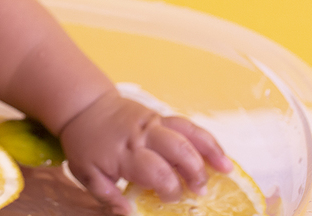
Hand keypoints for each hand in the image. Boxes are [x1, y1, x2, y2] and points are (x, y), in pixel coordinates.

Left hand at [60, 92, 231, 214]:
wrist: (84, 106)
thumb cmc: (86, 144)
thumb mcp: (85, 172)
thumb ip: (107, 195)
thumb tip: (129, 213)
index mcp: (123, 152)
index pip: (155, 170)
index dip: (169, 188)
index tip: (170, 200)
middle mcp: (141, 135)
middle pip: (177, 149)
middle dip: (193, 171)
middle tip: (200, 191)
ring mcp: (152, 122)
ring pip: (186, 133)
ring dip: (208, 152)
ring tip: (226, 171)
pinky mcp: (159, 116)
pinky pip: (187, 125)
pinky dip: (206, 139)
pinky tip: (220, 155)